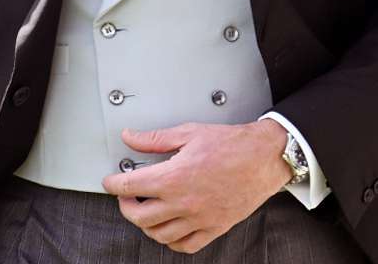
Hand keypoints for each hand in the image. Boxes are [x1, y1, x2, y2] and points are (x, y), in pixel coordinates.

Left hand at [101, 120, 292, 253]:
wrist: (265, 156)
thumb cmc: (233, 144)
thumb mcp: (191, 133)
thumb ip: (155, 139)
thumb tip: (130, 137)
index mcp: (174, 177)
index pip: (129, 186)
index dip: (113, 183)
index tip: (111, 181)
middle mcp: (183, 202)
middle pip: (138, 216)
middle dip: (125, 206)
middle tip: (126, 196)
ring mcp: (198, 218)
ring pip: (158, 234)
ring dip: (146, 224)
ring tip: (147, 211)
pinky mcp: (214, 227)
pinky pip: (185, 245)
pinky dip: (172, 241)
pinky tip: (170, 228)